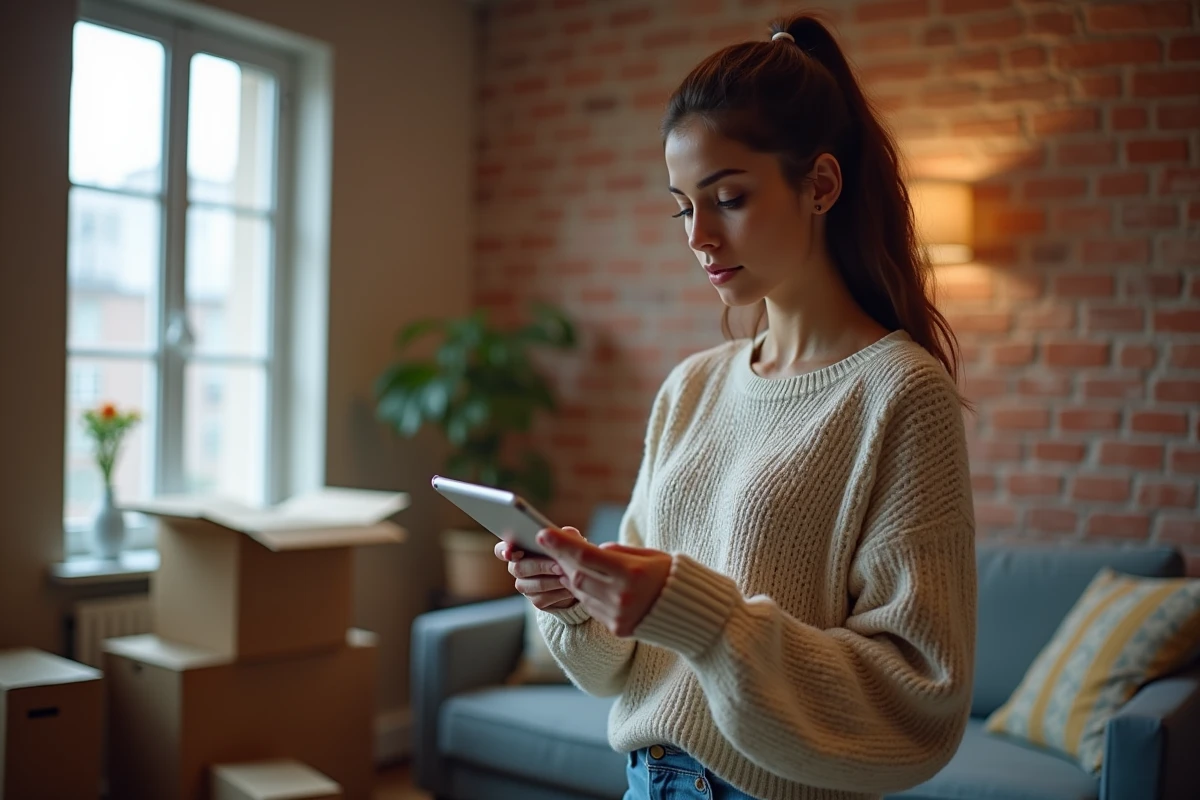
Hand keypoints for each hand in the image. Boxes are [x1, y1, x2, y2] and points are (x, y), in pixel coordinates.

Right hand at [494, 527, 583, 610]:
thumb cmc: (569, 553)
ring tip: (567, 576)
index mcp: (519, 548)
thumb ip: (566, 534)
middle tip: (558, 565)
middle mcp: (517, 568)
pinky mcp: (536, 600)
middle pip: (518, 568)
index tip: (511, 553)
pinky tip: (569, 588)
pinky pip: (541, 598)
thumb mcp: (570, 541)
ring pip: (530, 585)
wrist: (578, 579)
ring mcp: (525, 586)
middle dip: (540, 566)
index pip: (501, 549)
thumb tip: (564, 533)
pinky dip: (557, 593)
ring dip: (551, 581)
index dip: (504, 551)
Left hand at [536, 527, 672, 636]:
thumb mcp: (648, 556)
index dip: (562, 545)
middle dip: (563, 561)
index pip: (587, 557)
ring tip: (570, 564)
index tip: (542, 533)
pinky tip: (588, 583)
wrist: (693, 612)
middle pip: (578, 576)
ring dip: (572, 577)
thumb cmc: (670, 575)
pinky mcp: (618, 628)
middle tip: (553, 547)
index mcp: (633, 573)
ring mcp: (619, 616)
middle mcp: (624, 597)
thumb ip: (617, 553)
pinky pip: (591, 608)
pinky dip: (585, 593)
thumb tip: (589, 551)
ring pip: (581, 593)